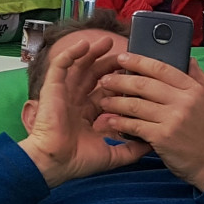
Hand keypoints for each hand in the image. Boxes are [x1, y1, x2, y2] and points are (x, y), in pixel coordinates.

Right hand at [19, 33, 149, 187]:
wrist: (56, 163)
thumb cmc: (78, 161)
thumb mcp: (113, 155)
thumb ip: (132, 149)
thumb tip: (151, 144)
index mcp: (88, 114)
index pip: (106, 92)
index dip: (120, 82)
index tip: (136, 74)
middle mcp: (76, 101)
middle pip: (95, 75)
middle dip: (110, 63)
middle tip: (126, 55)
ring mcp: (64, 93)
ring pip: (79, 66)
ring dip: (93, 53)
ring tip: (108, 41)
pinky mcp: (52, 88)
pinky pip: (61, 65)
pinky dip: (71, 53)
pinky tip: (84, 44)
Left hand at [93, 55, 203, 190]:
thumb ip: (198, 78)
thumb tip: (188, 59)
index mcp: (193, 89)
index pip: (162, 68)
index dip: (139, 61)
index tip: (122, 57)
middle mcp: (183, 101)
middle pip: (144, 84)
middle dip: (120, 80)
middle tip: (104, 79)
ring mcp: (172, 119)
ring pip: (136, 104)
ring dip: (115, 101)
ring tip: (103, 100)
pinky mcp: (162, 136)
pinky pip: (134, 125)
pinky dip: (120, 122)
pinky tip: (110, 120)